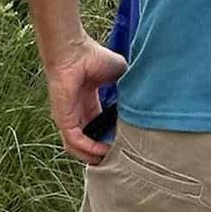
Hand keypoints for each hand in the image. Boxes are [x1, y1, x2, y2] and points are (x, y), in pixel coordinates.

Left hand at [46, 35, 126, 164]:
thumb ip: (129, 86)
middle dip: (102, 151)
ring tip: (111, 160)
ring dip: (94, 156)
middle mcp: (78, 113)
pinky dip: (88, 149)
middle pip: (89, 141)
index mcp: (88, 102)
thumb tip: (146, 94)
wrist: (75, 51)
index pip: (98, 127)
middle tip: (119, 157)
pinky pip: (75, 142)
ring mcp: (69, 118)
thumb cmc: (94, 57)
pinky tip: (102, 151)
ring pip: (79, 147)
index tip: (125, 141)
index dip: (110, 136)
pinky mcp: (64, 119)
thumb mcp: (120, 73)